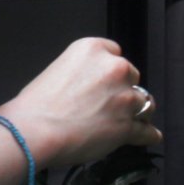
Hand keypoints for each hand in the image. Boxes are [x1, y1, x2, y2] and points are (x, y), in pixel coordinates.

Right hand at [0, 37, 160, 171]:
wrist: (35, 130)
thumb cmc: (37, 104)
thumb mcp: (58, 69)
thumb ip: (82, 71)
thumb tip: (93, 87)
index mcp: (93, 49)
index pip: (115, 52)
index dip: (110, 68)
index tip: (107, 79)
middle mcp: (113, 68)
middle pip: (132, 76)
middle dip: (124, 88)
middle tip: (110, 102)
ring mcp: (124, 98)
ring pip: (145, 102)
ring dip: (138, 111)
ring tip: (130, 119)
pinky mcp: (129, 126)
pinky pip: (147, 131)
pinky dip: (148, 135)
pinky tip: (148, 136)